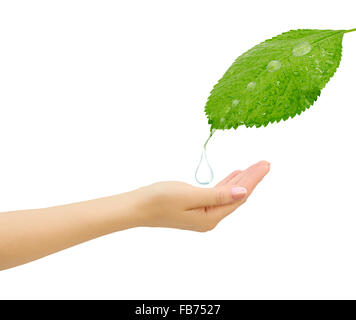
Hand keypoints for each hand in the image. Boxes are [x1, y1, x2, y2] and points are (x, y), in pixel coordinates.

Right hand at [134, 160, 269, 231]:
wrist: (137, 207)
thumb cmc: (159, 200)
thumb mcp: (189, 196)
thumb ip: (217, 195)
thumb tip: (243, 193)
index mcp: (210, 217)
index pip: (238, 196)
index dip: (253, 180)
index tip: (265, 164)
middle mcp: (209, 218)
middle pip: (236, 196)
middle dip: (251, 179)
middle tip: (265, 163)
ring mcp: (202, 214)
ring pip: (227, 194)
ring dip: (240, 180)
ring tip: (253, 167)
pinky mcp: (195, 208)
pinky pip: (217, 195)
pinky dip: (227, 184)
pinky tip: (233, 177)